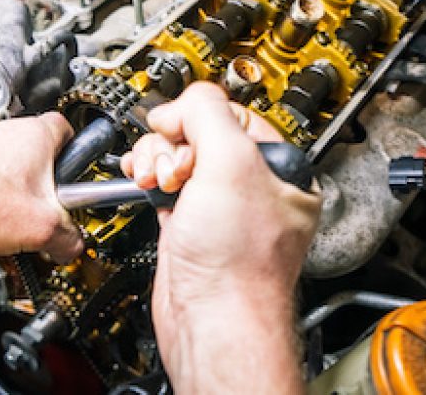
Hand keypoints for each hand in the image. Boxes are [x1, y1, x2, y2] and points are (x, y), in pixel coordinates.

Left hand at [0, 112, 82, 262]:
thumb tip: (72, 246)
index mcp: (37, 135)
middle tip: (50, 212)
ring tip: (15, 225)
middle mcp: (8, 134)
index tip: (82, 174)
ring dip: (19, 198)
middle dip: (48, 187)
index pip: (71, 128)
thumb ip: (69, 238)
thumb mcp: (42, 229)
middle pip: (42, 157)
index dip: (80, 153)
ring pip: (14, 173)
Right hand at [123, 83, 320, 392]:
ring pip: (179, 160)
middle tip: (172, 165)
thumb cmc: (238, 263)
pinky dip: (149, 181)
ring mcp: (220, 212)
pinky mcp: (190, 231)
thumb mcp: (229, 162)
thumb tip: (180, 104)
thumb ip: (207, 114)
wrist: (212, 321)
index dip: (200, 114)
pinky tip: (143, 185)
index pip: (236, 115)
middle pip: (201, 136)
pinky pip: (166, 189)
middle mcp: (254, 190)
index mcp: (282, 172)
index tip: (175, 122)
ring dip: (157, 160)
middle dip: (174, 142)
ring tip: (154, 178)